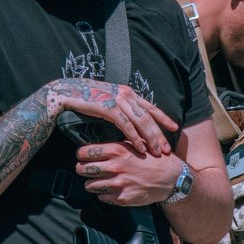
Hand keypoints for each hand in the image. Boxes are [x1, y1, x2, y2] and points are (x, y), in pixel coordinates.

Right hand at [46, 78, 175, 156]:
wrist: (68, 92)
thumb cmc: (87, 98)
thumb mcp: (109, 100)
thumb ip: (121, 107)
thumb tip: (130, 119)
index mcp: (128, 93)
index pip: (150, 107)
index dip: (163, 118)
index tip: (174, 127)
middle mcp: (127, 95)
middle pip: (149, 117)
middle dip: (160, 134)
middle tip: (167, 149)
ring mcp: (118, 100)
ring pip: (141, 122)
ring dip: (150, 138)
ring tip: (157, 152)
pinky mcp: (109, 107)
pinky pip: (126, 125)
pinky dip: (135, 138)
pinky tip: (140, 148)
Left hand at [75, 142, 181, 205]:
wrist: (171, 178)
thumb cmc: (152, 158)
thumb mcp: (135, 144)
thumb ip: (115, 145)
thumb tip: (96, 145)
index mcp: (116, 150)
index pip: (84, 152)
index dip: (81, 155)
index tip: (82, 157)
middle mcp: (115, 167)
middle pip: (81, 169)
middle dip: (81, 169)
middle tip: (86, 169)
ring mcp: (118, 184)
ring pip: (89, 185)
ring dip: (92, 183)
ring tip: (98, 180)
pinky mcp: (122, 198)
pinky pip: (101, 197)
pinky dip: (103, 194)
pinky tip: (110, 189)